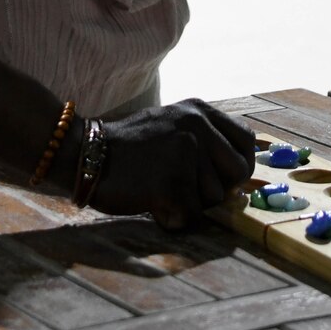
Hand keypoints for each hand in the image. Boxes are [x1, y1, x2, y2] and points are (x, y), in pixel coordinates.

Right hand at [87, 98, 255, 228]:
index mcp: (200, 111)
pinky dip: (171, 218)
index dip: (239, 166)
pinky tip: (151, 202)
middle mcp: (197, 126)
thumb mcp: (172, 125)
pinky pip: (190, 217)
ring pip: (213, 200)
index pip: (246, 141)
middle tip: (187, 188)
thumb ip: (205, 141)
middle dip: (218, 189)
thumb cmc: (129, 148)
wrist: (83, 154)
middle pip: (238, 173)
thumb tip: (242, 175)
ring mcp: (185, 153)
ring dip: (189, 204)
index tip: (226, 179)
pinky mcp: (171, 182)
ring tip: (159, 188)